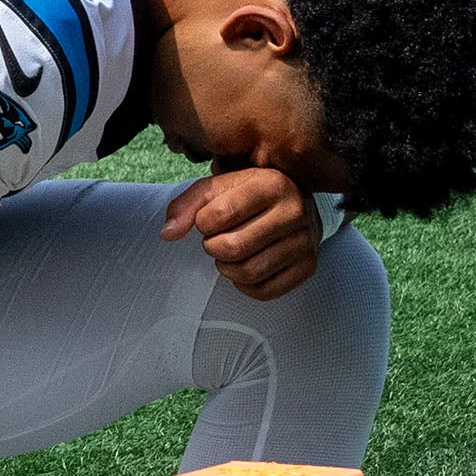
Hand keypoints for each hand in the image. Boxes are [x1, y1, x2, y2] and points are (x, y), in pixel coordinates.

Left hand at [160, 163, 328, 300]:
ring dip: (227, 267)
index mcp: (271, 183)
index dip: (202, 223)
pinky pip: (265, 291)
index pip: (218, 214)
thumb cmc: (249, 195)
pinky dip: (245, 285)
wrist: (295, 205)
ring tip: (230, 253)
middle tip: (217, 239)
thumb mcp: (218, 188)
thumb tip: (167, 234)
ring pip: (248, 272)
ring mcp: (305, 241)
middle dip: (213, 247)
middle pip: (232, 248)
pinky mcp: (308, 267)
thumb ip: (186, 205)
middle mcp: (294, 211)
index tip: (209, 219)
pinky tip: (246, 266)